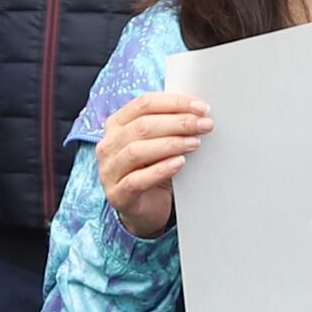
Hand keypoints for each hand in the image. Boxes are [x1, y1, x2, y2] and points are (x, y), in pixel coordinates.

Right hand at [98, 91, 212, 237]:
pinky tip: (179, 163)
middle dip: (178, 122)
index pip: (144, 104)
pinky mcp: (118, 195)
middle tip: (203, 124)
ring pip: (137, 151)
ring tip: (194, 143)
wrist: (145, 209)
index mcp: (116, 125)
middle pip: (142, 126)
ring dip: (170, 144)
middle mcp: (108, 145)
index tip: (200, 107)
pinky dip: (161, 170)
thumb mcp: (159, 142)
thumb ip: (169, 125)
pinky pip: (137, 180)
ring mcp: (109, 171)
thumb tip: (198, 111)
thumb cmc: (153, 170)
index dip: (174, 102)